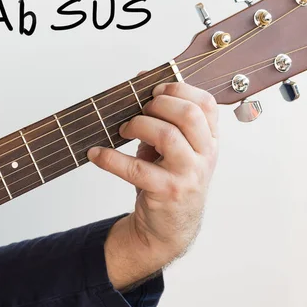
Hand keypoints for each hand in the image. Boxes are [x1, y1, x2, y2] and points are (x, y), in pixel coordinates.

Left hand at [87, 79, 218, 289]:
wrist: (169, 228)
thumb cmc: (168, 181)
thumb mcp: (172, 149)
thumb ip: (163, 118)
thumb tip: (141, 78)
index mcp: (210, 141)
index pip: (207, 104)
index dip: (180, 89)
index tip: (155, 89)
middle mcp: (205, 156)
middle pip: (189, 115)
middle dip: (158, 104)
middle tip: (138, 111)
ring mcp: (189, 175)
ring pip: (167, 136)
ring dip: (138, 125)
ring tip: (122, 130)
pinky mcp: (168, 192)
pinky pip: (137, 169)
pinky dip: (110, 158)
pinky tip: (96, 154)